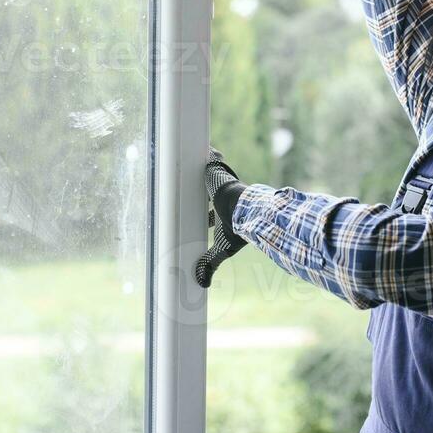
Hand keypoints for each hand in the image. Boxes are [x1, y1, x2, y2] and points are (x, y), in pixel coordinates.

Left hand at [196, 146, 248, 287]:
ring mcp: (220, 182)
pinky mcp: (217, 170)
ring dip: (204, 171)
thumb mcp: (222, 247)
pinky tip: (204, 149)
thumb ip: (211, 263)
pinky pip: (212, 157)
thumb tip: (202, 284)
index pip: (211, 212)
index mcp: (224, 212)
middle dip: (201, 194)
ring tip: (188, 166)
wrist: (246, 209)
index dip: (205, 215)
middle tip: (187, 193)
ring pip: (210, 174)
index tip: (202, 217)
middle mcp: (222, 195)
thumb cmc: (237, 227)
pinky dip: (209, 153)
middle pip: (208, 192)